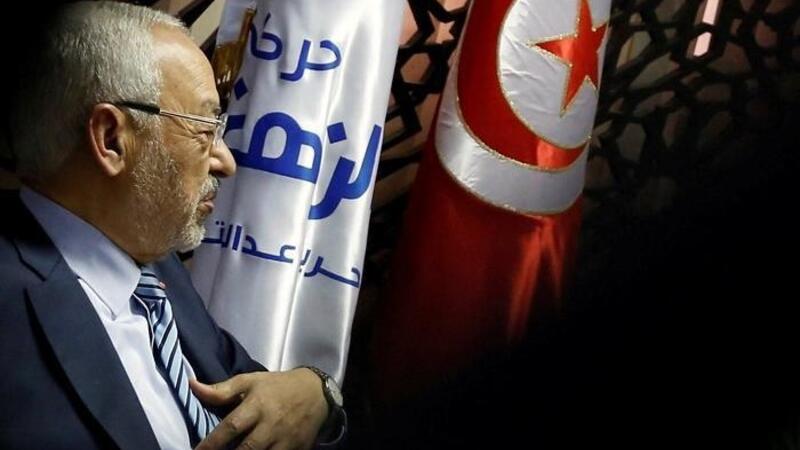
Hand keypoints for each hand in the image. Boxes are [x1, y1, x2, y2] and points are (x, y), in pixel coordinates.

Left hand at [192, 368, 327, 449]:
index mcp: (257, 404)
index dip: (211, 443)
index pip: (231, 426)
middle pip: (247, 448)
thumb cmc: (277, 386)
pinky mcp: (298, 449)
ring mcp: (286, 439)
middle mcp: (272, 423)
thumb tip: (191, 386)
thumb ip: (221, 389)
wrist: (316, 392)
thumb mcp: (250, 381)